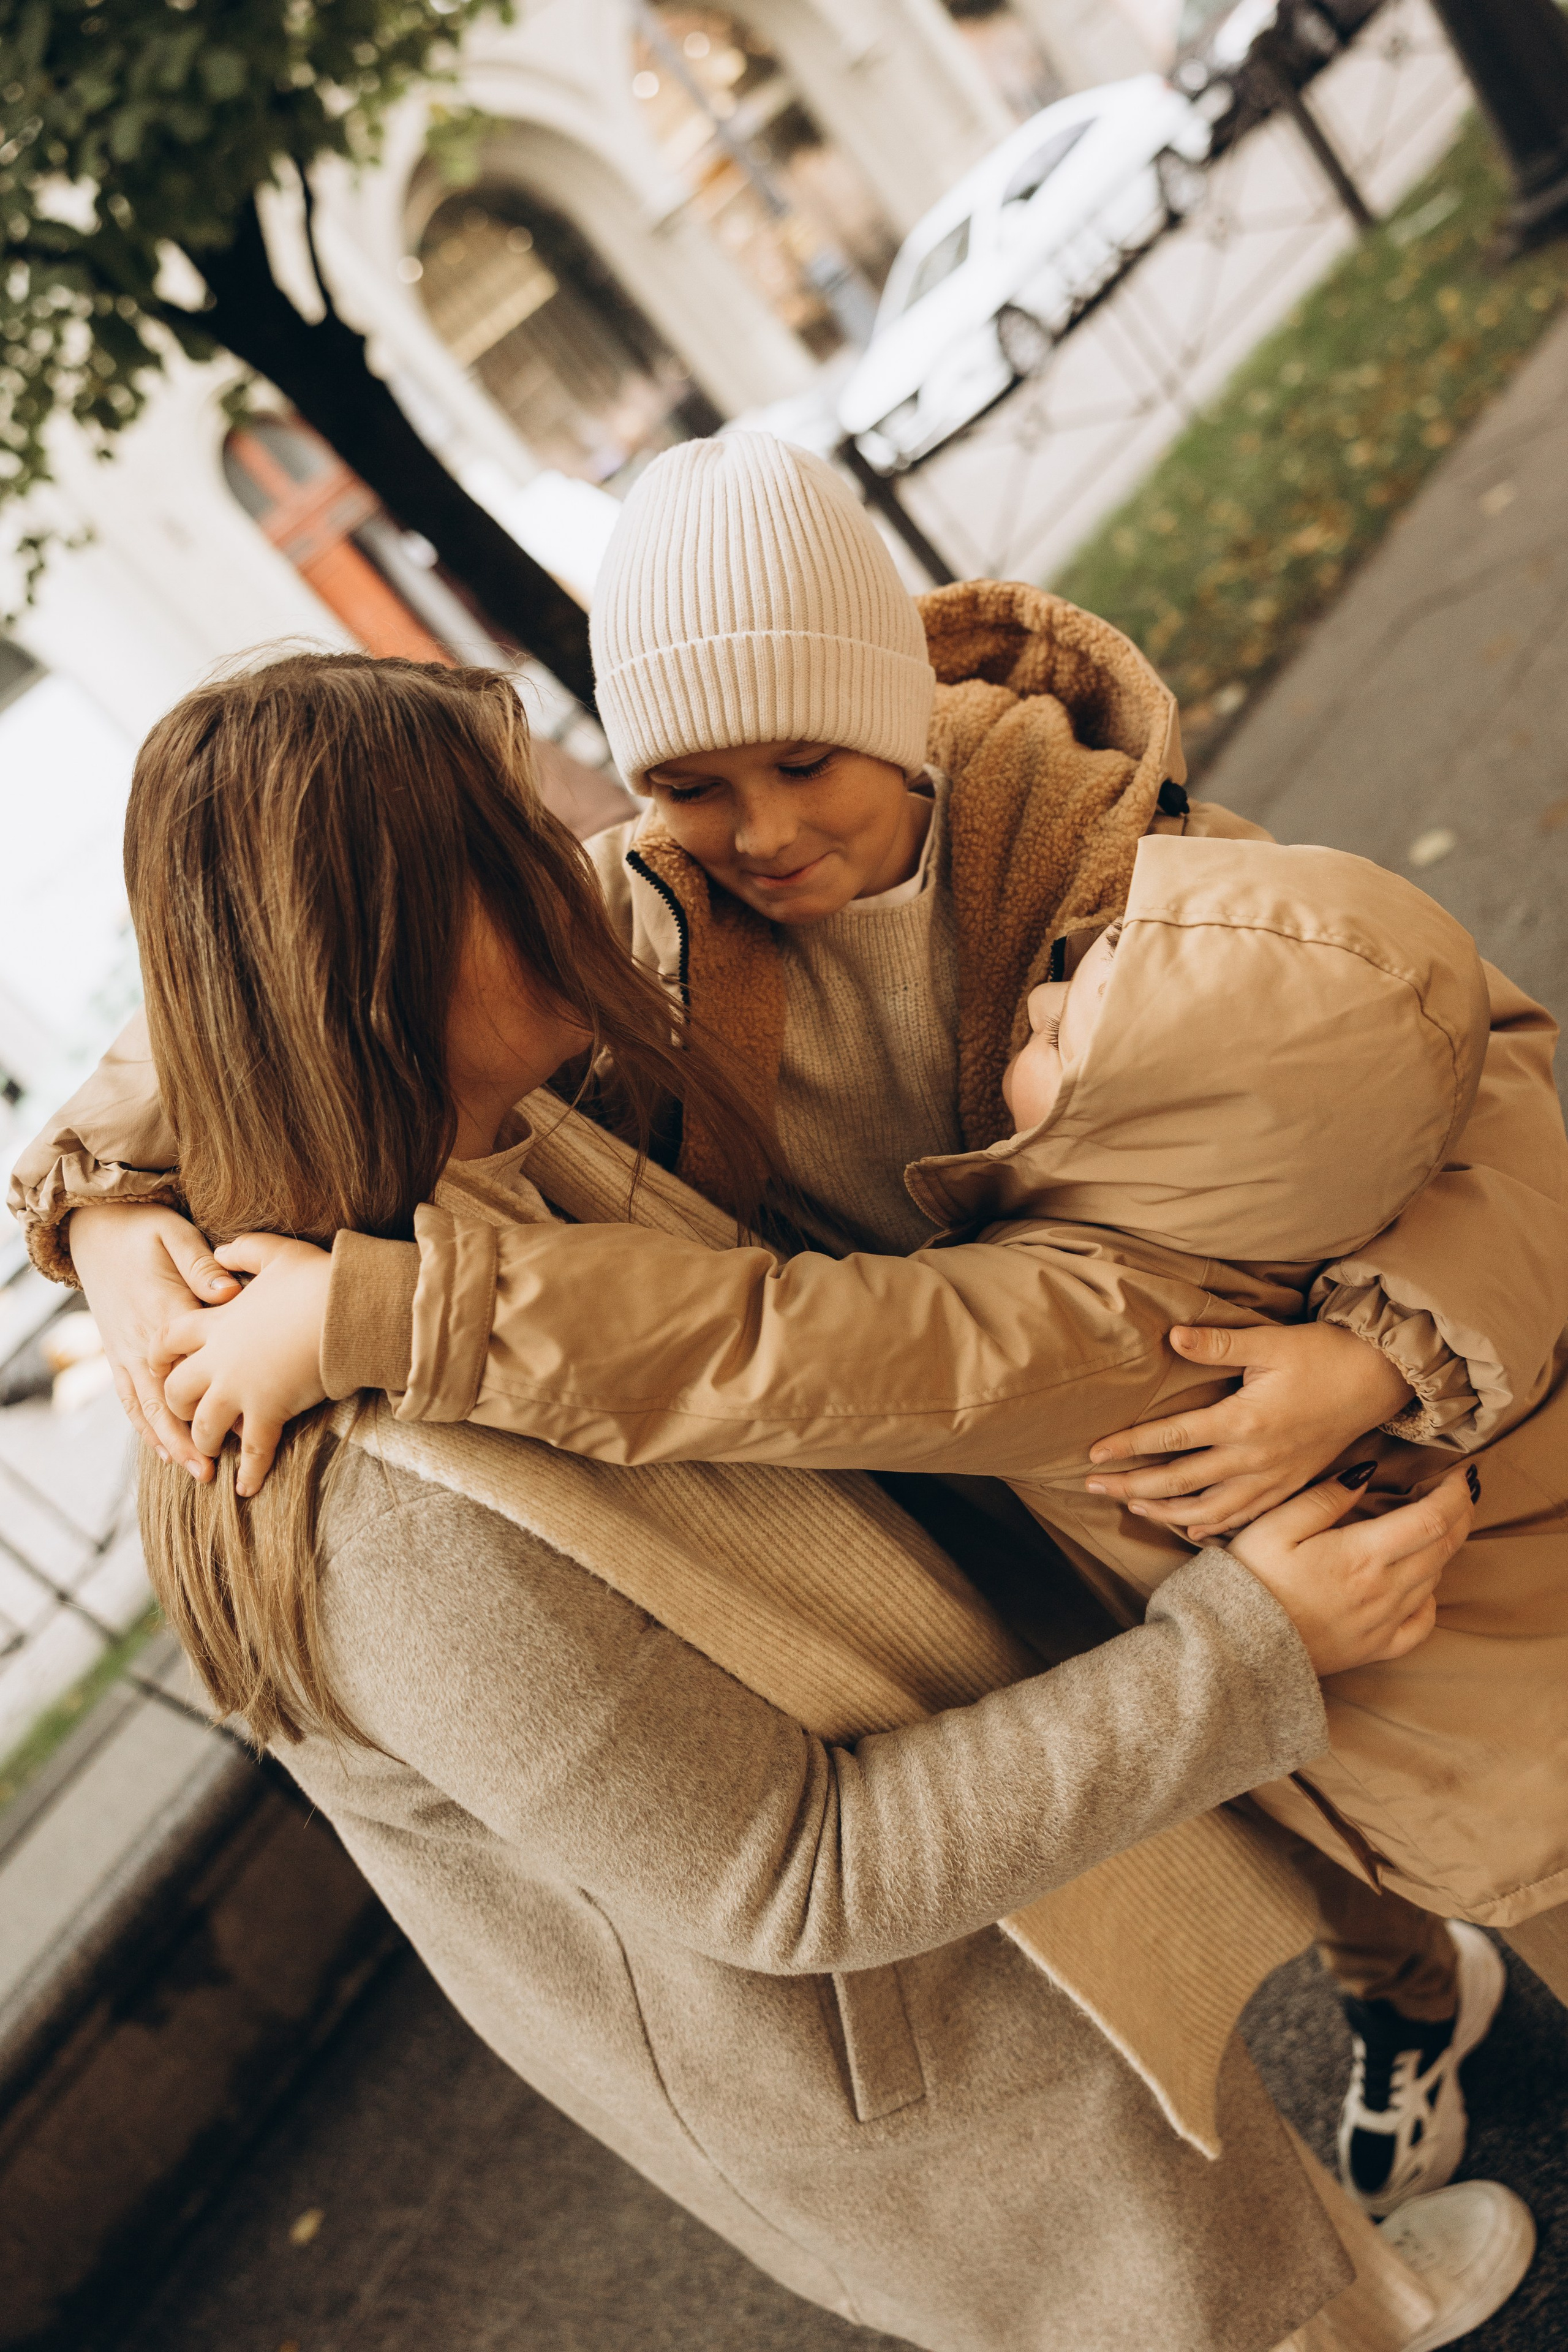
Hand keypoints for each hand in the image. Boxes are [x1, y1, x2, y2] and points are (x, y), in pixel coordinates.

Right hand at [67, 1203, 242, 1475]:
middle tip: (214, 1471)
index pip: (194, 1361)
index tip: (243, 1423)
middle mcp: (141, 1338)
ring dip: (168, 1440)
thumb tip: (229, 1292)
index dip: (216, 1394)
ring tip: (194, 1471)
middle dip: (190, 1436)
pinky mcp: (116, 1351)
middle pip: (167, 1396)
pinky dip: (144, 1425)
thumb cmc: (143, 1228)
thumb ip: (200, 1265)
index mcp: (163, 1309)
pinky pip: (128, 1396)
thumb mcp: (174, 1233)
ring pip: (146, 1404)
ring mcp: (125, 1348)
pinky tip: (161, 1450)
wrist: (95, 1226)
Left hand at [157, 1235, 332, 1495]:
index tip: (159, 1364)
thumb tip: (222, 1250)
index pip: (168, 1340)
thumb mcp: (275, 1253)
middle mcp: (218, 1361)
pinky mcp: (269, 1413)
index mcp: (217, 1323)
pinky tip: (245, 1489)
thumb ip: (242, 1250)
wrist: (347, 1311)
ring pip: (204, 1427)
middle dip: (176, 1405)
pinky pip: (254, 1452)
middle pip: (175, 1391)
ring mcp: (240, 1391)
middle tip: (186, 1412)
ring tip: (212, 1452)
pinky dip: (249, 1474)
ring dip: (205, 1441)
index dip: (159, 1354)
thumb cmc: (316, 1280)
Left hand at [1084, 1322, 1414, 1538]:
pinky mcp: (1291, 1486)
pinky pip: (1243, 1517)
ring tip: (1131, 1506)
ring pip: (1208, 1510)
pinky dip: (1212, 1526)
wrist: (1380, 1379)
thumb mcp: (1271, 1342)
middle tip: (1091, 1489)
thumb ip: (1218, 1343)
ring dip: (1165, 1512)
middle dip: (1132, 1486)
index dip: (1127, 1447)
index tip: (1091, 1455)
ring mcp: (1273, 1478)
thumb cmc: (1325, 1355)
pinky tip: (1191, 1528)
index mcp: (1243, 1422)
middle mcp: (1254, 1459)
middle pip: (1179, 1482)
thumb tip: (1172, 1335)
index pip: (1170, 1439)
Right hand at [1225, 1463, 1473, 1675]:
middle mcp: (1385, 1590)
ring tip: (1438, 1525)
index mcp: (1363, 1555)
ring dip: (1445, 1547)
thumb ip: (1325, 1498)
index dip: (1454, 1494)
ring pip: (1435, 1579)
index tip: (1460, 1475)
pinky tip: (1420, 1584)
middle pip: (1443, 1547)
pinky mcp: (1376, 1648)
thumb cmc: (1252, 1581)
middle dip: (1459, 1514)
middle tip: (1459, 1491)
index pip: (1432, 1519)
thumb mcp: (1276, 1526)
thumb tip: (1366, 1474)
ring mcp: (1384, 1623)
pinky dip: (1430, 1598)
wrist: (1236, 1647)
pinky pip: (1422, 1623)